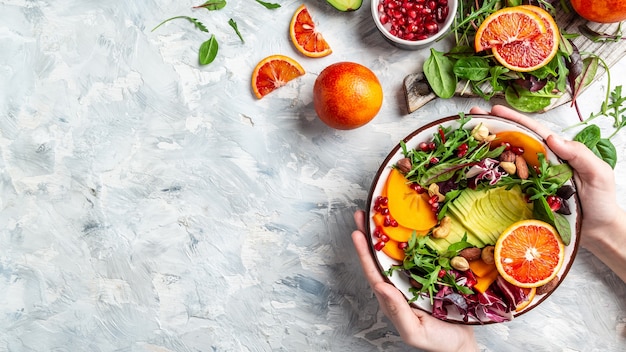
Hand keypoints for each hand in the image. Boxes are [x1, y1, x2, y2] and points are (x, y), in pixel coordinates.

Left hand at [351, 210, 478, 351]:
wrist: (461, 344)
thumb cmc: (437, 341)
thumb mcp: (413, 330)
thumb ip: (397, 310)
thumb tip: (381, 287)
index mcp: (392, 298)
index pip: (373, 272)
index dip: (364, 252)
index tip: (356, 233)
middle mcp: (400, 285)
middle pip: (381, 258)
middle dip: (371, 236)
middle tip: (362, 214)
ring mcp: (415, 279)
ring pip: (398, 254)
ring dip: (389, 234)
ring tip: (380, 214)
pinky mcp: (431, 276)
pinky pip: (420, 256)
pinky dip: (413, 241)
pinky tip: (411, 227)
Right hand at [470, 105, 625, 281]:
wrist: (599, 233)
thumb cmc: (602, 203)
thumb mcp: (598, 174)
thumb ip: (580, 155)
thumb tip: (553, 138)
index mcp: (557, 153)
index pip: (532, 131)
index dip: (512, 119)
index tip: (493, 110)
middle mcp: (541, 163)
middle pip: (514, 141)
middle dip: (493, 128)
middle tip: (472, 118)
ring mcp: (532, 181)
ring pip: (507, 160)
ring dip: (487, 150)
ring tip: (468, 140)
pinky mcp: (526, 198)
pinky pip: (506, 184)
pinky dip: (491, 176)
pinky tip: (477, 171)